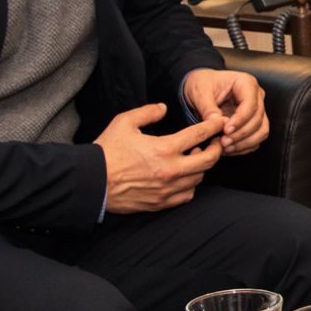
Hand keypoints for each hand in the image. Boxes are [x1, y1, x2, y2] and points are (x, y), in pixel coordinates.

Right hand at [95, 103, 224, 213]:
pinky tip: (185, 176)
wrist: (91, 183)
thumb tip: (164, 107)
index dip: (213, 126)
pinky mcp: (161, 203)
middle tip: (215, 141)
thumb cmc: (106, 151)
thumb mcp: (124, 122)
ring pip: (199, 177)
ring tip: (196, 156)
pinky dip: (191, 184)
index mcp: (164, 148)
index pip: (199, 134)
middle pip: (209, 159)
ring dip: (202, 166)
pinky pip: (187, 195)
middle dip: (216, 148)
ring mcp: (167, 189)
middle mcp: (170, 170)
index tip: (219, 122)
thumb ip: (147, 112)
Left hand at [182, 67, 269, 155]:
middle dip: (241, 134)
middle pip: (258, 119)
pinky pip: (256, 138)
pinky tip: (229, 149)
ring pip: (261, 130)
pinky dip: (244, 147)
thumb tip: (216, 122)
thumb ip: (207, 107)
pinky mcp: (254, 122)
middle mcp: (256, 96)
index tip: (226, 130)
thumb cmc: (203, 85)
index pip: (251, 104)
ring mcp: (257, 110)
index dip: (240, 119)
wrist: (202, 90)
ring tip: (226, 147)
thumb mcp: (200, 92)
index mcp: (245, 83)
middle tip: (223, 142)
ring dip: (245, 142)